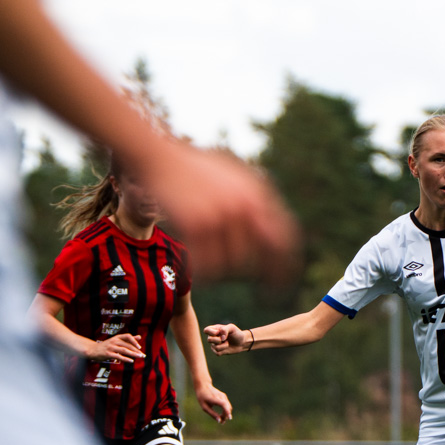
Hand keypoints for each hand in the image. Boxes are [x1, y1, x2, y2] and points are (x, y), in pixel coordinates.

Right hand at [89, 333, 144, 362]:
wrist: (93, 350)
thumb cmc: (106, 346)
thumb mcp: (116, 340)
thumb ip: (128, 339)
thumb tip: (139, 337)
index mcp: (117, 337)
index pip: (128, 336)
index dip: (134, 341)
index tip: (139, 347)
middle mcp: (114, 341)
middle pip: (128, 345)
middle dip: (136, 350)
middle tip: (143, 355)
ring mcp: (111, 347)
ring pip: (124, 350)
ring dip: (133, 354)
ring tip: (139, 357)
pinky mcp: (108, 354)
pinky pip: (119, 356)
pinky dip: (126, 359)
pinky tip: (131, 361)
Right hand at [127, 139, 300, 282]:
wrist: (160, 157)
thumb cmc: (195, 168)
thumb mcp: (234, 177)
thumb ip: (255, 200)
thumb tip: (273, 231)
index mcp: (258, 195)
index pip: (285, 239)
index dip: (285, 267)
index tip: (279, 286)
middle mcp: (245, 206)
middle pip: (257, 258)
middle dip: (249, 274)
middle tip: (234, 280)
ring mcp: (222, 215)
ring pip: (232, 265)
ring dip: (221, 272)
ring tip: (208, 264)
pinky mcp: (197, 224)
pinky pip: (208, 266)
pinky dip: (205, 276)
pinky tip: (200, 274)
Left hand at [195, 383, 232, 423]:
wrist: (204, 386)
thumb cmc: (202, 397)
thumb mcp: (205, 407)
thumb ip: (212, 414)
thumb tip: (219, 421)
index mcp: (215, 398)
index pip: (224, 404)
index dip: (227, 411)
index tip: (229, 418)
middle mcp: (221, 396)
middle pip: (227, 408)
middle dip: (226, 416)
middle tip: (222, 422)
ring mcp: (224, 396)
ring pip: (228, 407)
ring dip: (226, 414)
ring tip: (221, 419)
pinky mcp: (224, 397)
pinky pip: (227, 405)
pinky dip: (226, 410)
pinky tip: (221, 414)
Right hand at [203, 323, 248, 355]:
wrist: (242, 342)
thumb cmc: (236, 333)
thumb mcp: (232, 328)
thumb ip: (225, 330)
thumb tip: (221, 338)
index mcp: (214, 329)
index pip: (206, 330)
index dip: (211, 332)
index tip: (218, 332)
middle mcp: (213, 337)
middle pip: (209, 340)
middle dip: (218, 340)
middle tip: (225, 339)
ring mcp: (215, 344)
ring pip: (214, 347)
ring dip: (223, 346)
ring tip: (227, 342)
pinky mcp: (218, 351)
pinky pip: (217, 353)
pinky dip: (224, 350)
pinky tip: (227, 347)